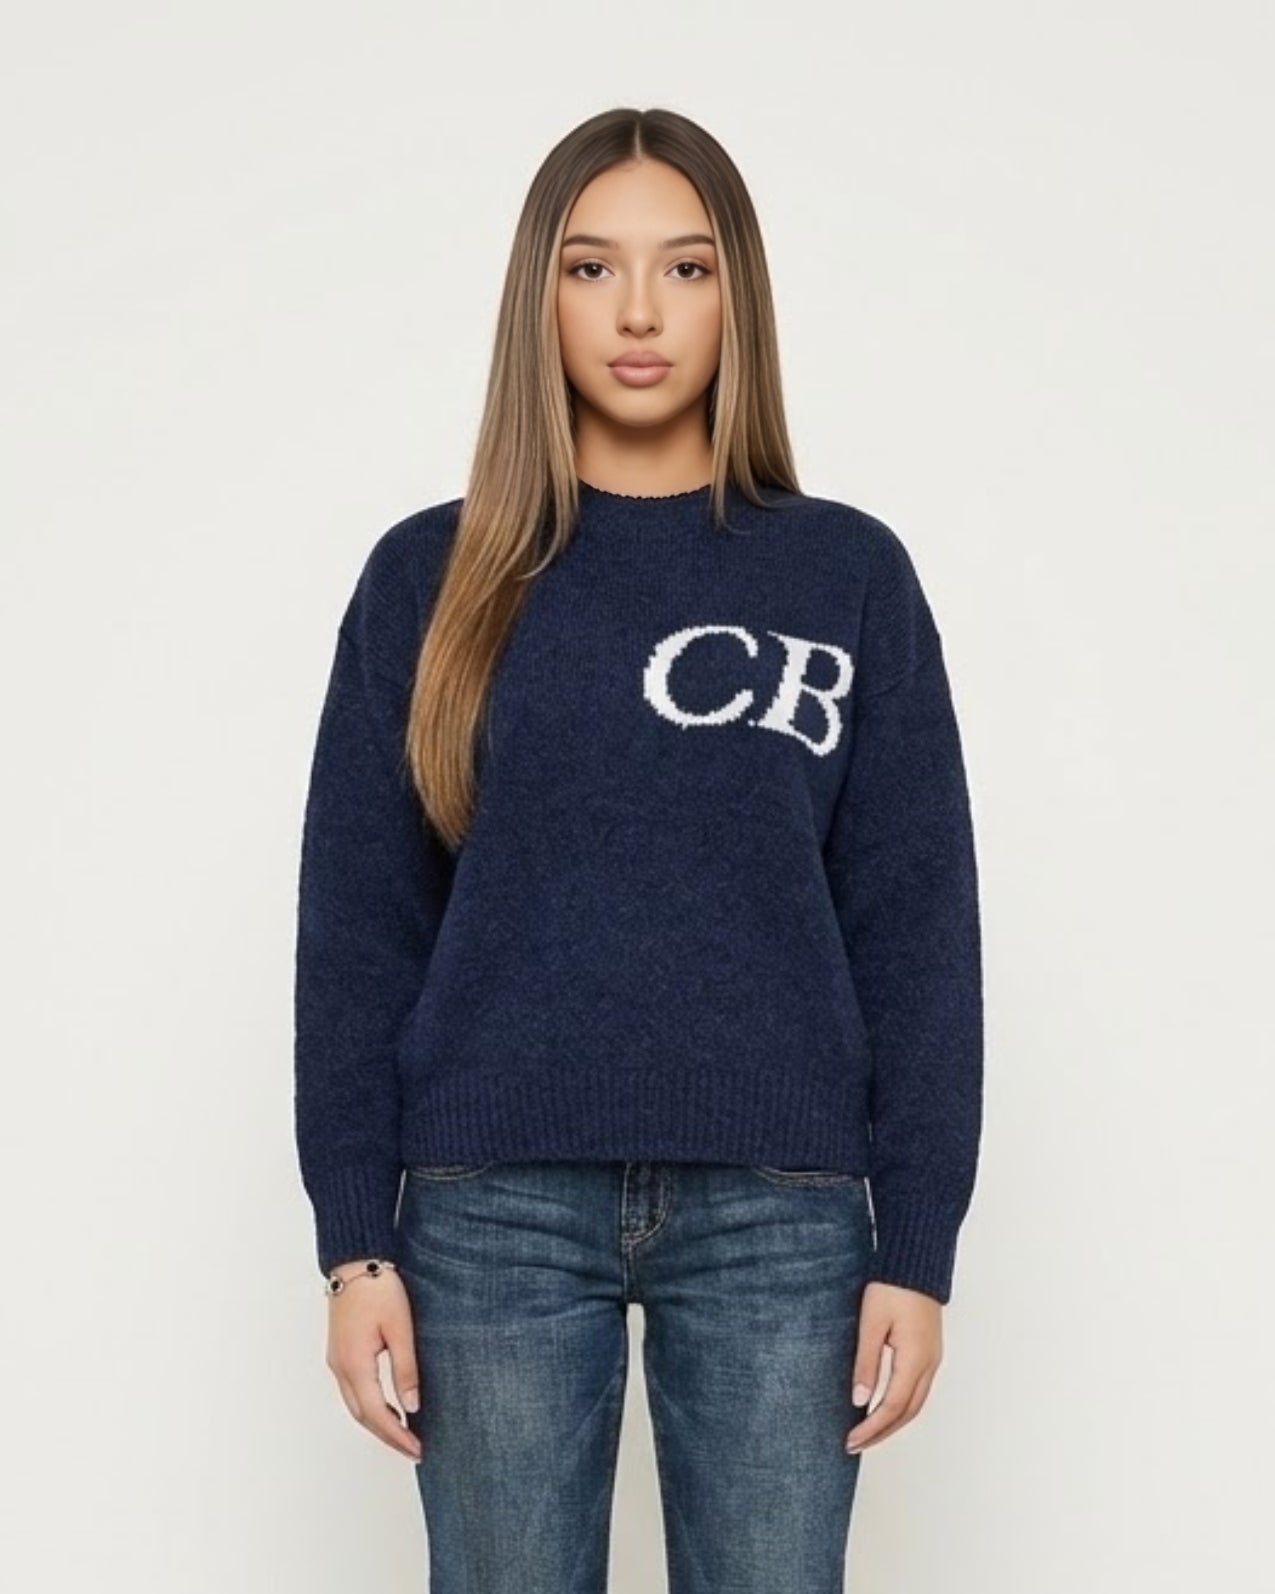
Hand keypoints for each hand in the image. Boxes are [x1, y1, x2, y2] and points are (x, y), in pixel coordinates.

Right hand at [325, 1261, 422, 1461]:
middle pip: (363, 1416)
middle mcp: (340, 1367)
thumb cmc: (379, 1289)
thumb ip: (405, 1369)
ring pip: (356, 1405)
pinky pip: (353, 1390)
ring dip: (378, 1422)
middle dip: (387, 1436)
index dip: (397, 1435)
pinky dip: (370, 1405)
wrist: (355, 1261)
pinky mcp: (340, 1352)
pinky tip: (388, 1405)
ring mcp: (337, 1360)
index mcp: (355, 1364)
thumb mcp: (400, 1328)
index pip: (377, 1414)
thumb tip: (411, 1407)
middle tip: (413, 1449)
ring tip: (404, 1433)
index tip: (417, 1449)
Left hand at [844, 1280, 942, 1452]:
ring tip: (867, 1432)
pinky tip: (884, 1407)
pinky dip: (901, 1406)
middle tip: (855, 1444)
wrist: (916, 1262)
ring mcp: (932, 1359)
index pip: (892, 1407)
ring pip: (915, 1404)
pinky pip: (918, 1390)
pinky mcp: (929, 1352)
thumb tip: (859, 1401)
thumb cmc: (892, 1287)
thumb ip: (866, 1364)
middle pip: (907, 1413)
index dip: (871, 1428)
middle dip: (881, 1433)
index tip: (850, 1440)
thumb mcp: (871, 1324)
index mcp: (915, 1359)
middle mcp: (929, 1364)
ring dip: (892, 1422)